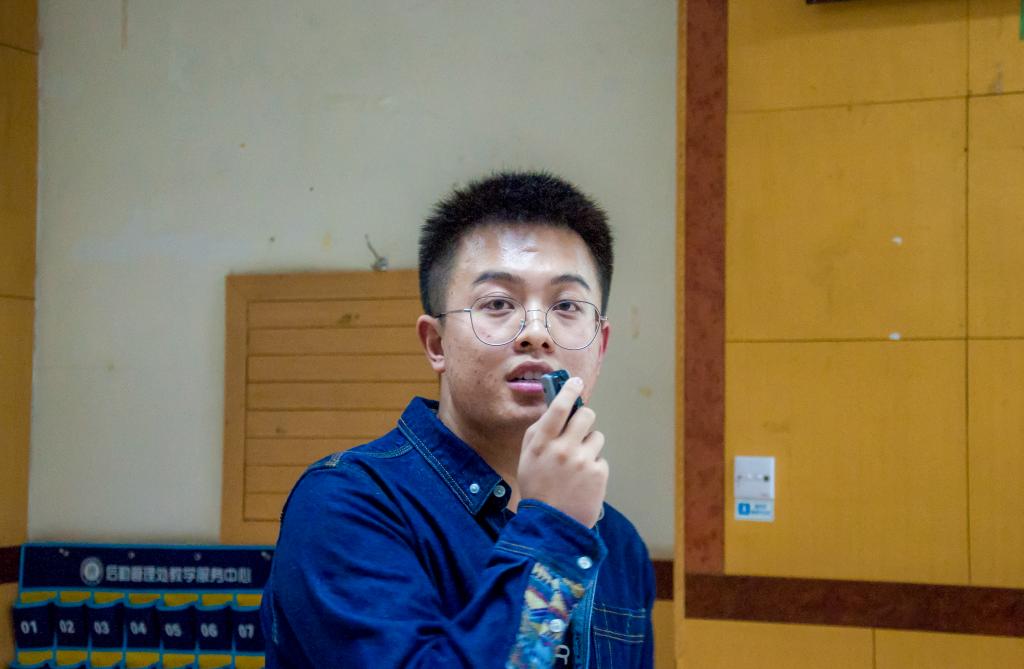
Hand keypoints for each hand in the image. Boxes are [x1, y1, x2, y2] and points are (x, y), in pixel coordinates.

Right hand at [517, 377, 607, 527]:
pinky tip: (583, 481)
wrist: (551, 525)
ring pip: (597, 437)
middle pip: (586, 415)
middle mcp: (562, 448)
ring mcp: (583, 461)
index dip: (569, 390)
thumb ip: (539, 432)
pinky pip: (601, 458)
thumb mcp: (527, 458)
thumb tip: (556, 407)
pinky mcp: (599, 473)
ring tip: (577, 465)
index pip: (559, 407)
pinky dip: (594, 466)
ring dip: (590, 446)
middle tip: (580, 429)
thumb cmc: (537, 488)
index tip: (576, 382)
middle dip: (585, 419)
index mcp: (541, 443)